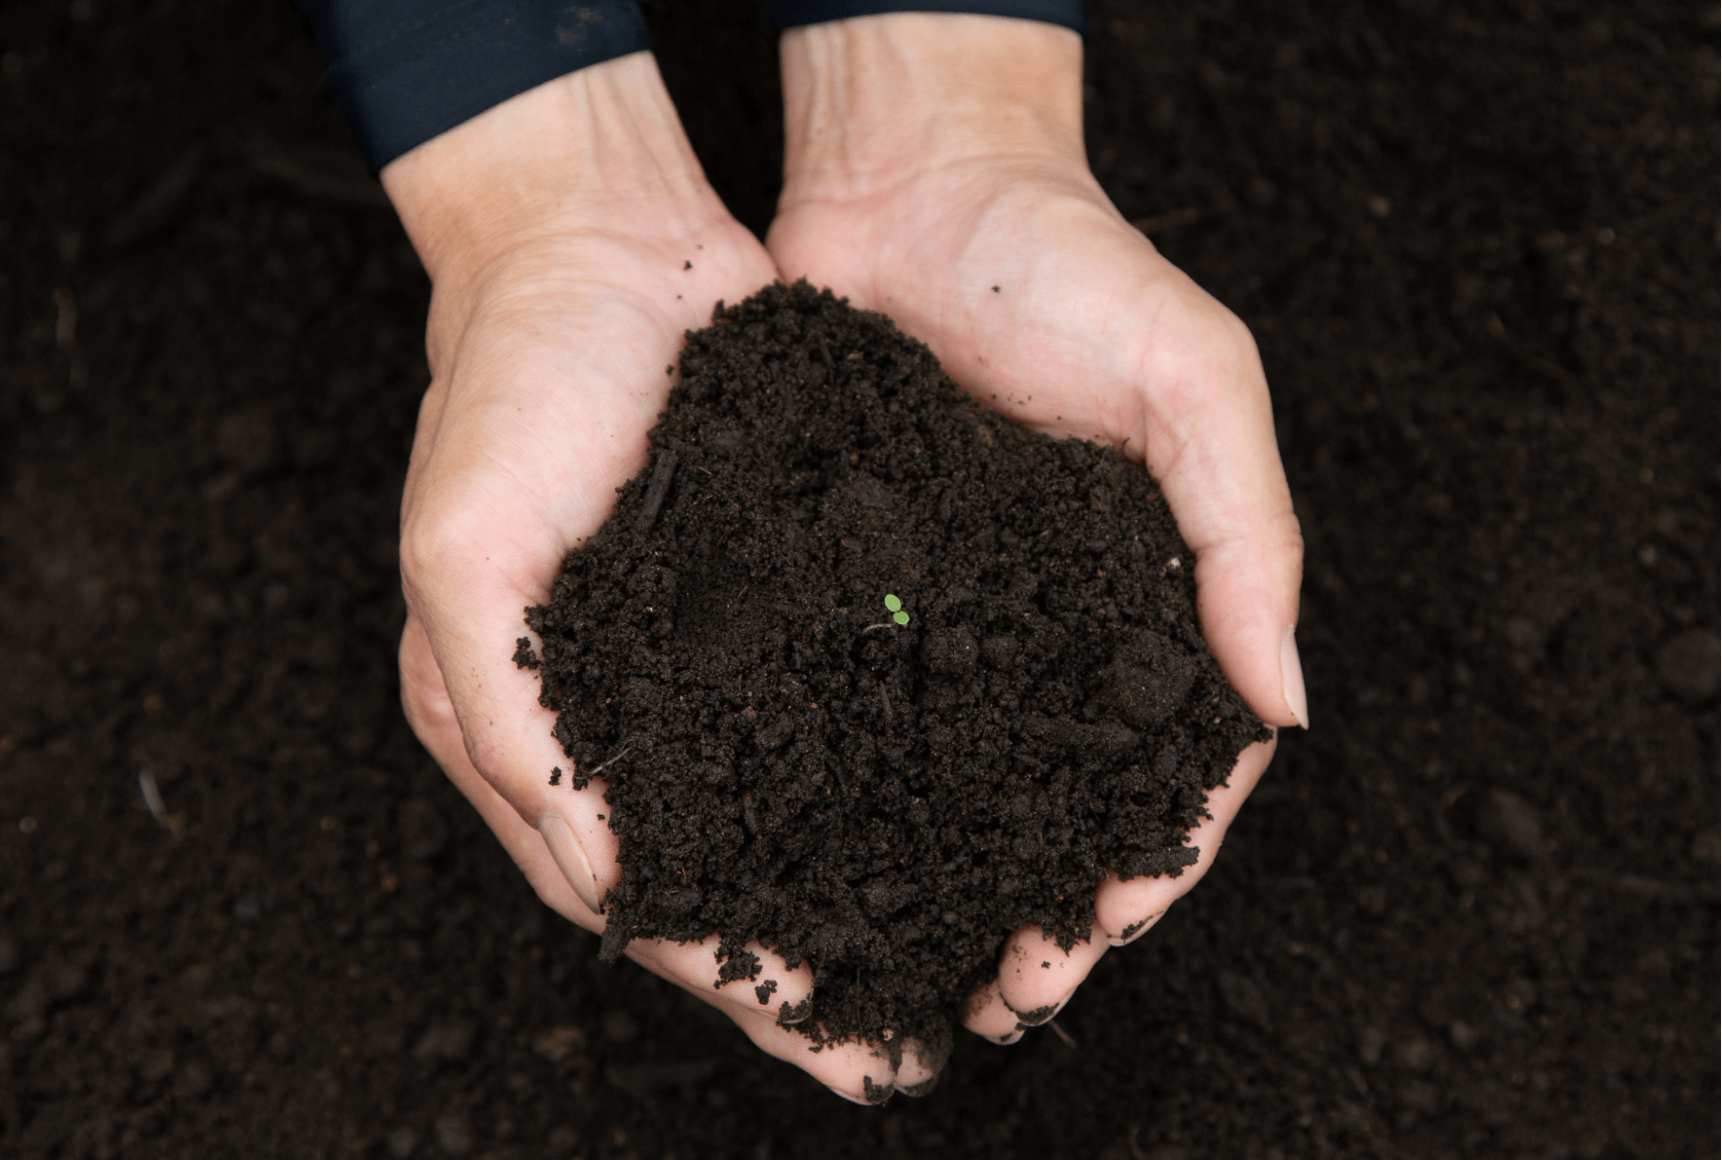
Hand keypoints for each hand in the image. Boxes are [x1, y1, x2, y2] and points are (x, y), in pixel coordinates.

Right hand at [382, 55, 933, 1101]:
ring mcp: (698, 660)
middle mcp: (617, 713)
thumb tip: (605, 884)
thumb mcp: (463, 552)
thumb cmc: (508, 388)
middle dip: (804, 976)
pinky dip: (872, 781)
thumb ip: (513, 726)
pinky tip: (941, 824)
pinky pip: (825, 714)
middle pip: (717, 878)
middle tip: (904, 1052)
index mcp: (527, 725)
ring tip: (944, 971)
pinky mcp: (768, 600)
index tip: (825, 1046)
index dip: (724, 976)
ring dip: (850, 897)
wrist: (599, 244)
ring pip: (780, 814)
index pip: (629, 891)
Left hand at [766, 13, 1306, 1041]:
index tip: (1096, 932)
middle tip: (1004, 994)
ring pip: (975, 780)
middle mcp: (1066, 621)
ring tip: (924, 965)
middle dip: (1050, 905)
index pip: (1182, 763)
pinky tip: (838, 853)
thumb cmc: (1071, 265)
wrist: (916, 184)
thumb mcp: (1195, 378)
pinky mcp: (874, 585)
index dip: (1148, 862)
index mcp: (1161, 593)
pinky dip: (869, 791)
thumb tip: (1286, 705)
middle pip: (1072, 798)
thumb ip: (1248, 535)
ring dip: (958, 880)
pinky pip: (878, 708)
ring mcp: (968, 611)